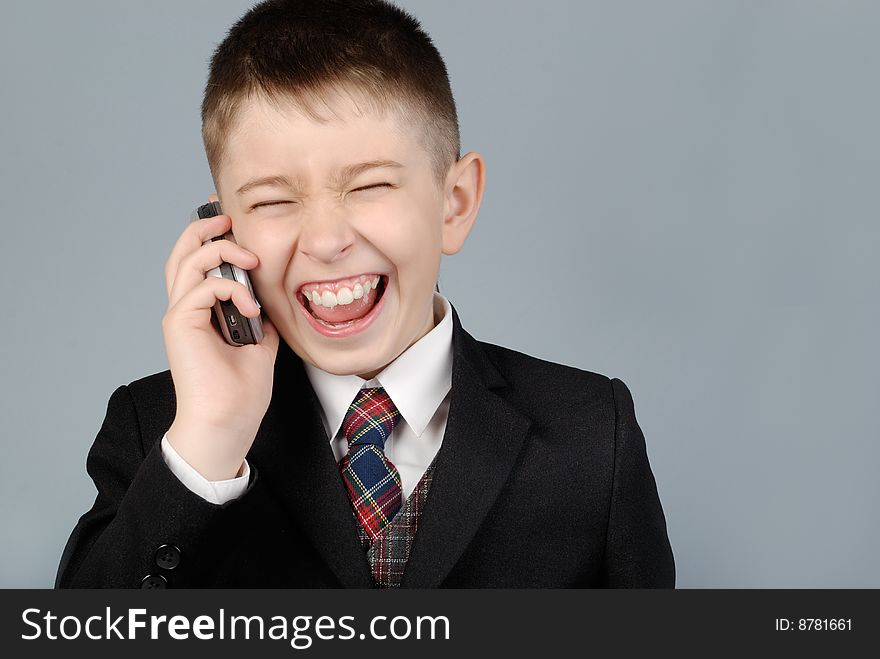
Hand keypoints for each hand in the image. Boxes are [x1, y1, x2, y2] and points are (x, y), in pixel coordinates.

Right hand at [162, 195, 279, 479]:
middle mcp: (185, 308)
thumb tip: (269, 300)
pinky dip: (232, 289)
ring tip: (251, 260)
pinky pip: (202, 287)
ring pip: (188, 259)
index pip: (198, 261)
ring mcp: (180, 315)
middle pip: (182, 250)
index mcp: (201, 311)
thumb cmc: (240, 392)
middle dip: (205, 226)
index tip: (237, 223)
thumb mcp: (260, 343)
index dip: (213, 236)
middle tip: (231, 219)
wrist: (227, 421)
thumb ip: (259, 317)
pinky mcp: (180, 324)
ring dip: (222, 251)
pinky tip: (252, 309)